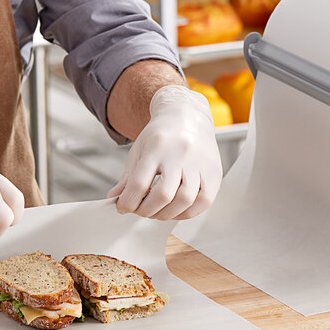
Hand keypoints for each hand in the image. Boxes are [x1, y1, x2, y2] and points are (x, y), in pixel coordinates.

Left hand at [107, 85, 221, 219]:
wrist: (187, 115)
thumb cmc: (161, 134)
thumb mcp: (139, 149)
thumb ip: (127, 176)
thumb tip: (114, 199)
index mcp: (157, 146)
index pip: (139, 183)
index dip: (128, 202)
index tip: (123, 207)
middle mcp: (181, 153)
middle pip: (164, 195)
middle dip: (147, 210)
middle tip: (141, 210)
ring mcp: (200, 163)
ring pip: (185, 200)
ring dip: (167, 214)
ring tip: (158, 211)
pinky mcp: (214, 171)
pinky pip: (204, 201)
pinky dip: (188, 212)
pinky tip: (176, 209)